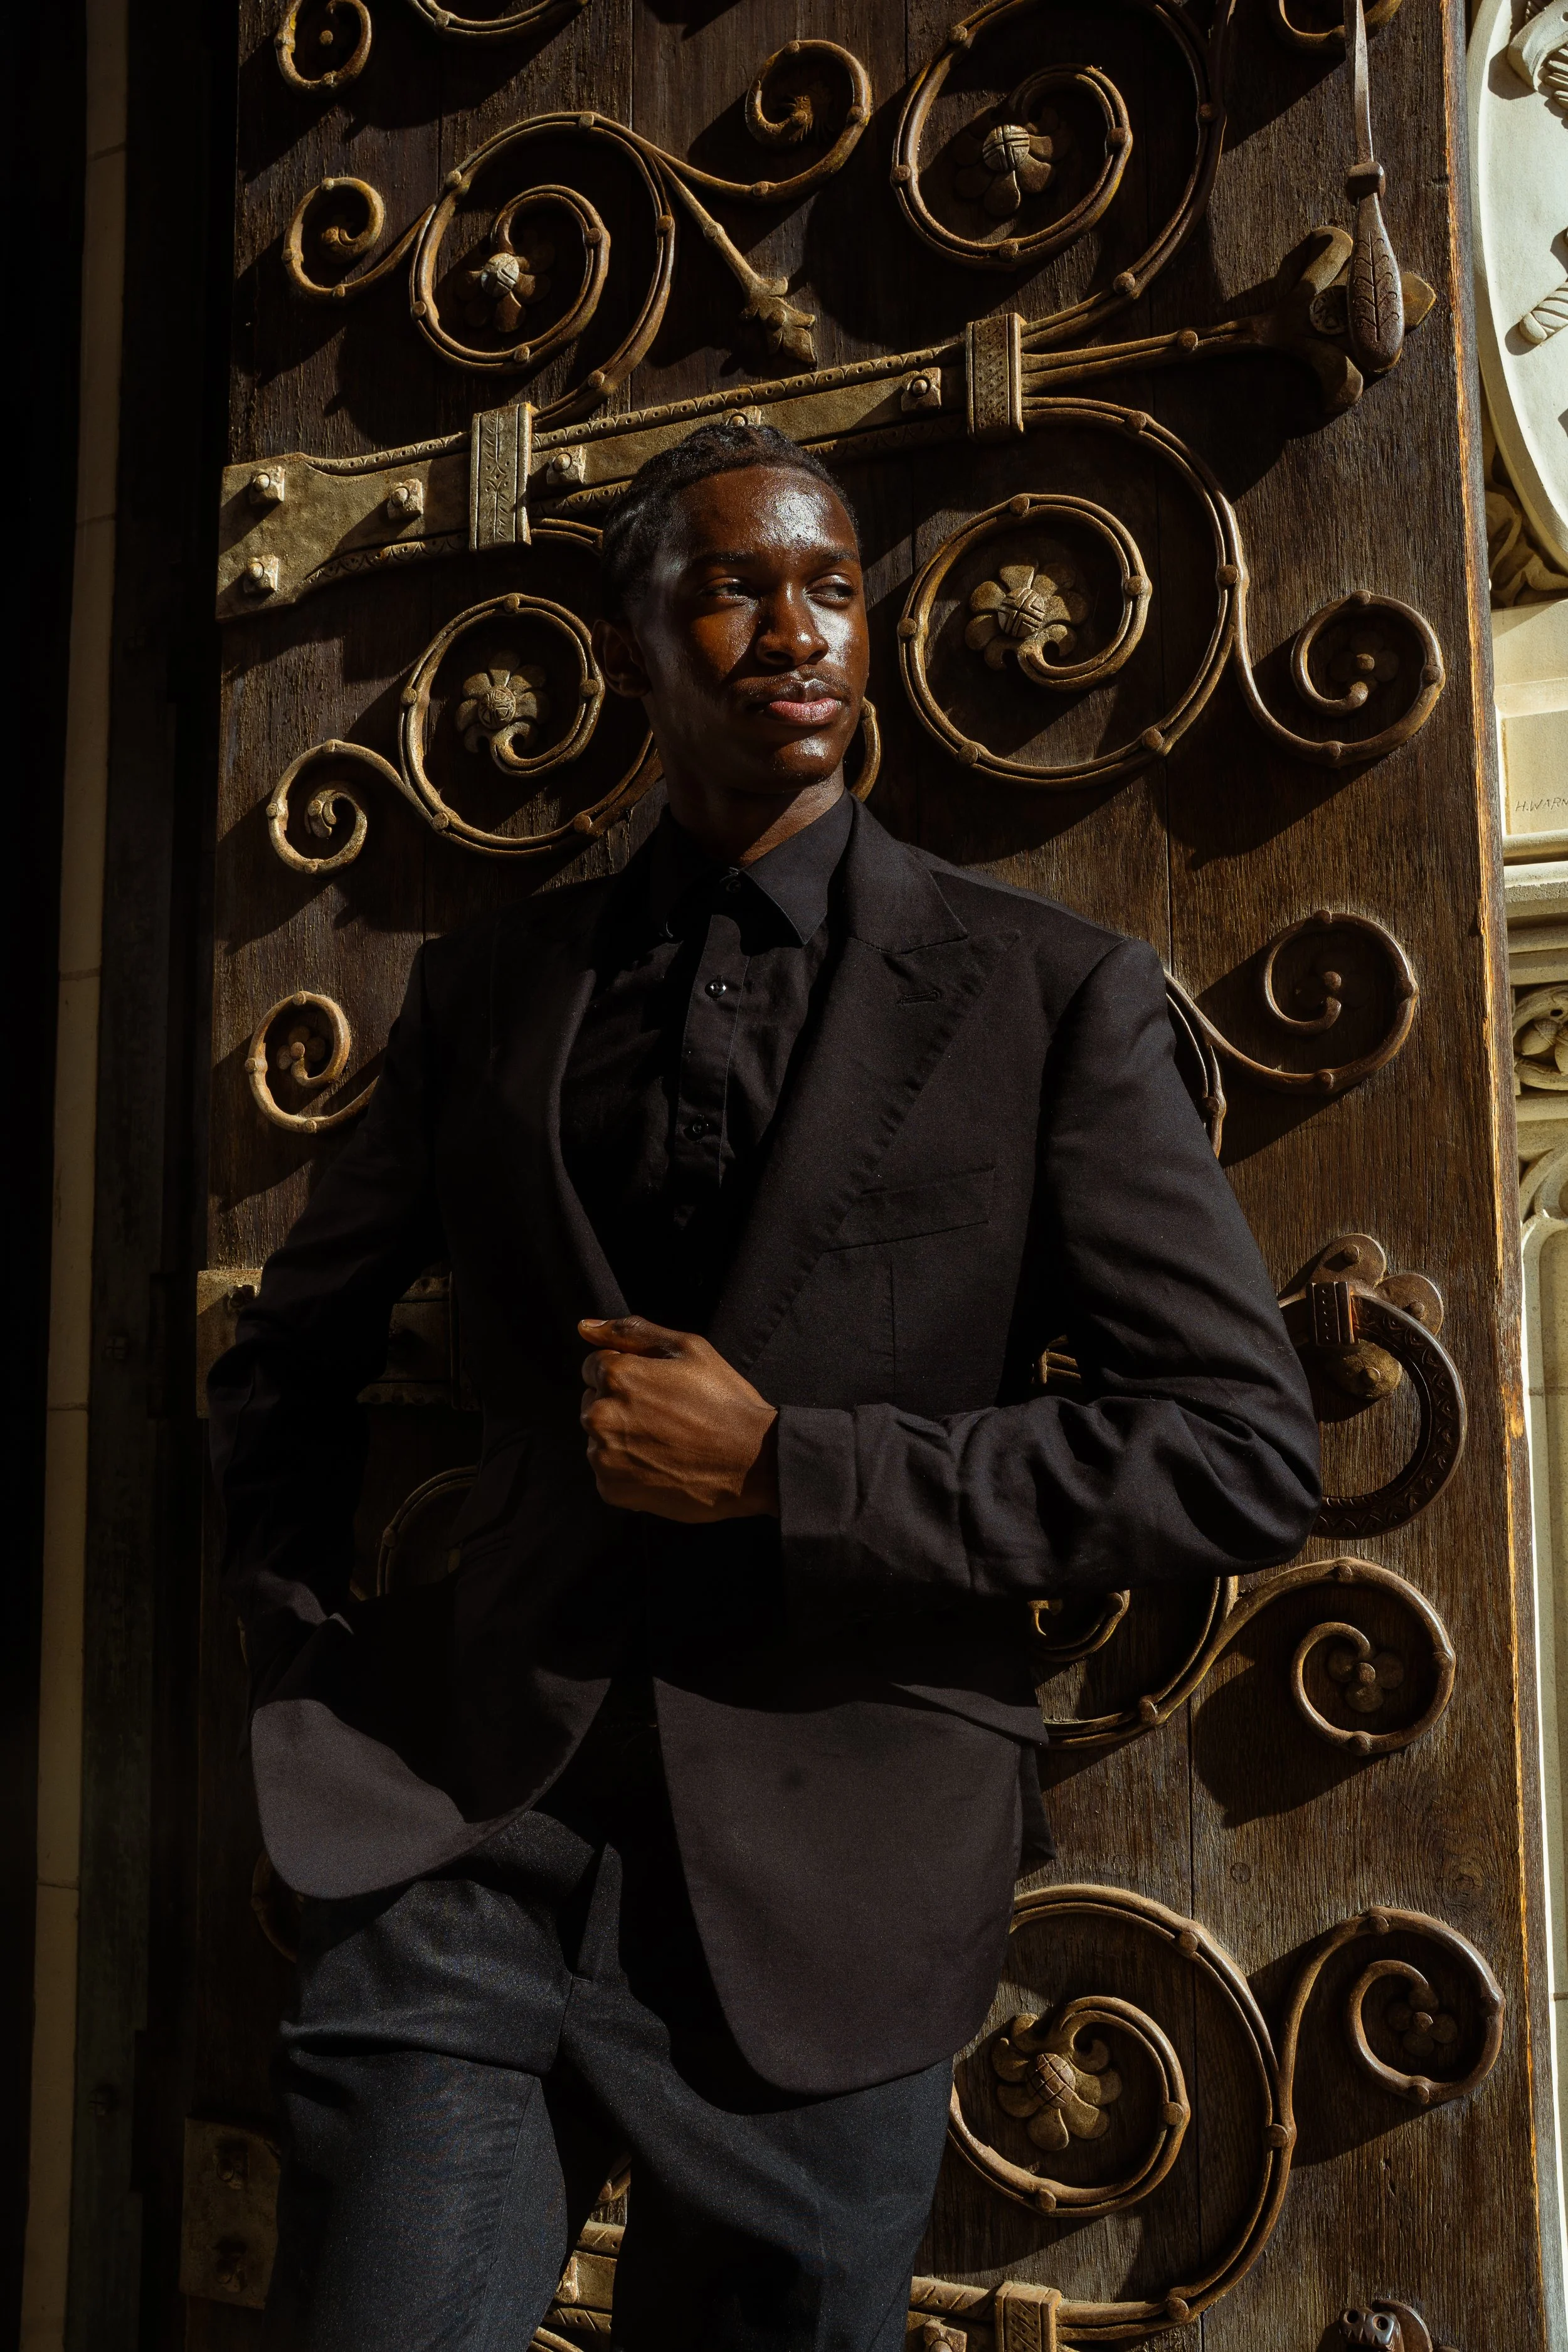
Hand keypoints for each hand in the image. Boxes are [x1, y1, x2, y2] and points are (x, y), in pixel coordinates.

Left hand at [578, 1316, 779, 1522]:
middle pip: (593, 1402)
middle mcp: (600, 1415)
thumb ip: (632, 1331)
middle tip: (666, 1416)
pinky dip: (626, 1469)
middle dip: (620, 1405)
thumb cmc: (724, 1401)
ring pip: (598, 1438)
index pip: (594, 1367)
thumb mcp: (689, 1348)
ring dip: (622, 1438)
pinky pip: (606, 1471)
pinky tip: (660, 1464)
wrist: (752, 1463)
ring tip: (665, 1442)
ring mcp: (603, 1455)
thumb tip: (585, 1327)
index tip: (657, 1389)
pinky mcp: (611, 1488)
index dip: (628, 1374)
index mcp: (616, 1375)